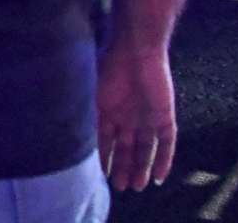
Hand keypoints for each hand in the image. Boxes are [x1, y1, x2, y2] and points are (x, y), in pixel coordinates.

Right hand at [96, 41, 177, 191]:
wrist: (137, 50)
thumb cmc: (110, 67)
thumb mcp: (93, 95)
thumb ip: (87, 116)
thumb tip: (70, 136)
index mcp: (109, 110)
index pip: (106, 141)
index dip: (104, 158)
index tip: (101, 176)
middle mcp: (128, 116)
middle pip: (128, 148)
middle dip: (124, 168)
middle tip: (121, 188)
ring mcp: (148, 116)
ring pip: (146, 148)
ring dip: (142, 167)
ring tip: (137, 186)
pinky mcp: (165, 116)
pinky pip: (167, 142)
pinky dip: (163, 159)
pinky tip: (159, 176)